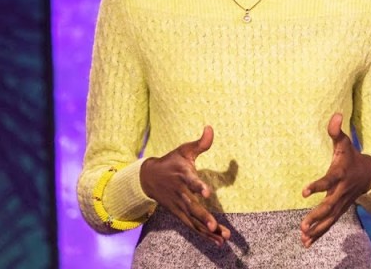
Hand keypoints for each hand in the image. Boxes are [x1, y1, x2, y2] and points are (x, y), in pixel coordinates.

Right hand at [140, 126, 230, 244]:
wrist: (148, 177)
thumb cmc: (171, 162)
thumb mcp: (184, 150)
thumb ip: (200, 143)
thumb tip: (210, 128)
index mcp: (182, 175)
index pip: (190, 181)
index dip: (198, 186)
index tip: (207, 192)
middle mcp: (180, 192)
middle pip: (191, 206)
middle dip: (203, 217)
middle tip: (213, 225)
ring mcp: (178, 205)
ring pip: (192, 220)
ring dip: (206, 230)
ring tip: (222, 237)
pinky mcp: (179, 213)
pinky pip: (192, 226)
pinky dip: (204, 234)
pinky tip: (218, 241)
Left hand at [300, 113, 370, 247]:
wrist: (370, 175)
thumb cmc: (351, 156)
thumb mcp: (345, 143)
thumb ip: (336, 131)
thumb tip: (335, 114)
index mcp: (340, 174)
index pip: (328, 181)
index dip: (317, 186)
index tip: (304, 192)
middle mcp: (341, 192)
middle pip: (329, 206)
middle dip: (316, 216)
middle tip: (303, 225)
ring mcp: (342, 203)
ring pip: (329, 219)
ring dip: (317, 229)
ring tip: (303, 237)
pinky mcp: (340, 210)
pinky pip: (329, 224)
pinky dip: (319, 234)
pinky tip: (306, 243)